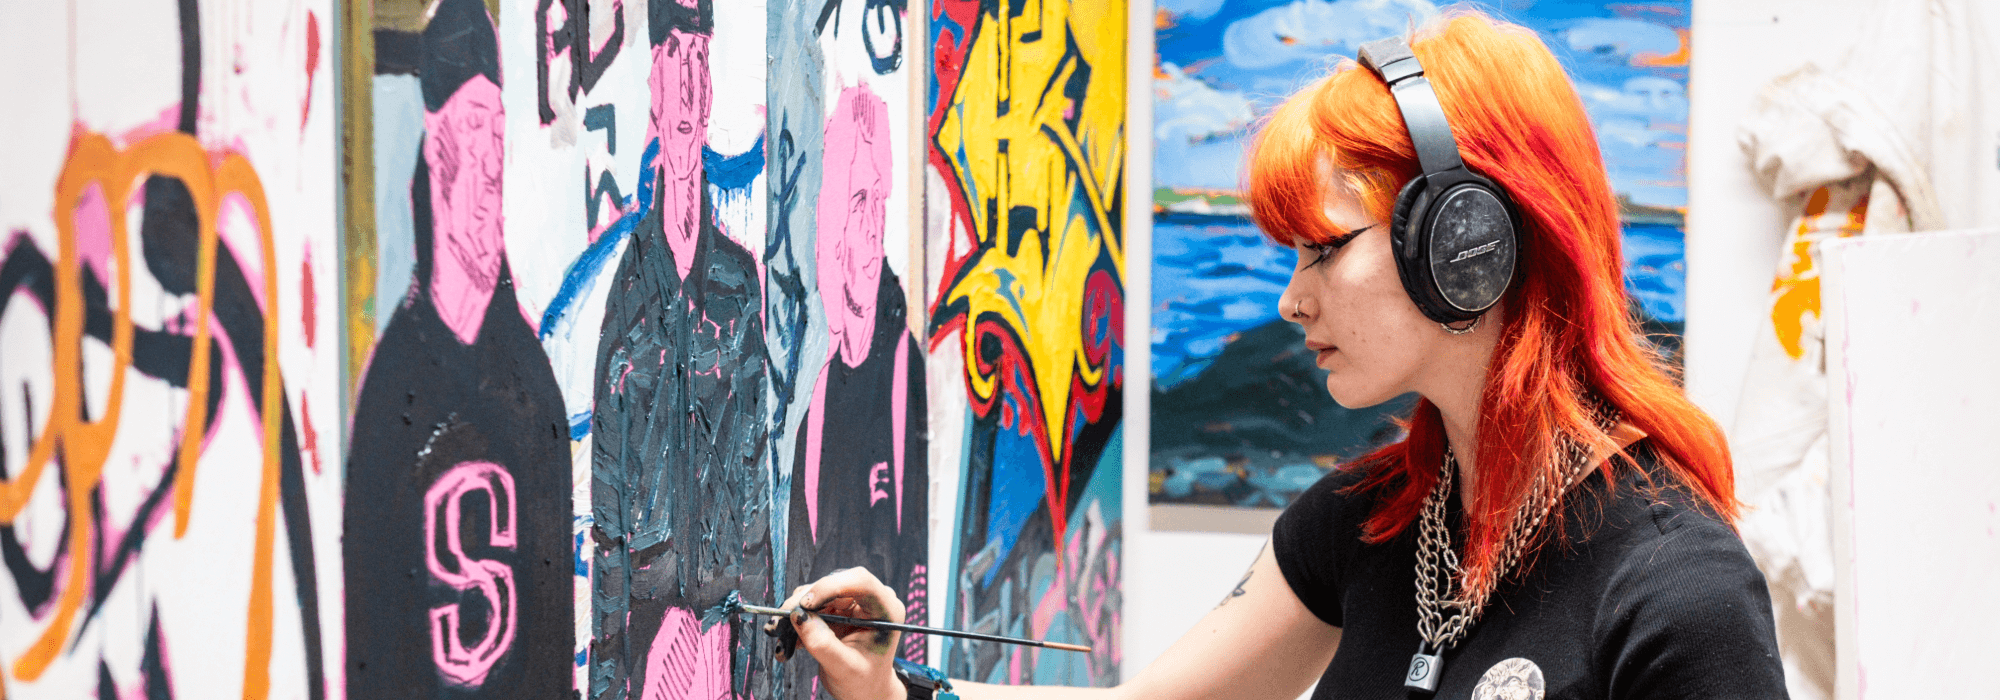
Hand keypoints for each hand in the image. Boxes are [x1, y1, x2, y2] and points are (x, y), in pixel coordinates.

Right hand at [768, 568, 908, 699]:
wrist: (866, 690)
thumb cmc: (865, 681)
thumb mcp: (844, 667)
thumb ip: (823, 644)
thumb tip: (799, 616)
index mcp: (886, 610)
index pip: (861, 582)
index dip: (831, 586)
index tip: (806, 604)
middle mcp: (872, 600)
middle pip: (835, 583)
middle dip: (806, 600)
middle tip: (781, 619)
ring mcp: (855, 602)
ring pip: (820, 591)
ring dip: (797, 608)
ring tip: (780, 629)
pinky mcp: (839, 608)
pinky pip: (813, 603)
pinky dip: (799, 616)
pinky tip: (790, 636)